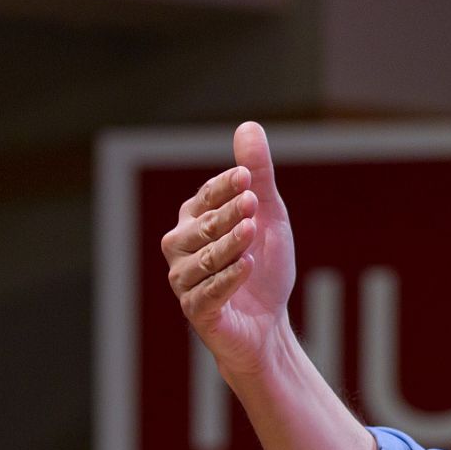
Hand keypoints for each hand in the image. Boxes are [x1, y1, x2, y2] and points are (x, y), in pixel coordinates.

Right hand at [160, 121, 295, 376]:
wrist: (268, 324)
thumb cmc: (264, 267)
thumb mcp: (269, 216)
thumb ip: (258, 174)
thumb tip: (248, 125)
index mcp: (195, 220)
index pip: (204, 197)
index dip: (224, 187)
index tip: (246, 176)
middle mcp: (181, 247)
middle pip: (203, 226)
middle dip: (229, 214)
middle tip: (254, 202)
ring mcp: (184, 280)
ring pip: (203, 259)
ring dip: (228, 245)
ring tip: (252, 232)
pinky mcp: (195, 310)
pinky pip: (207, 293)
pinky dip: (227, 279)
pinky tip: (247, 266)